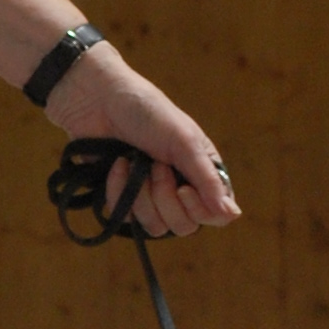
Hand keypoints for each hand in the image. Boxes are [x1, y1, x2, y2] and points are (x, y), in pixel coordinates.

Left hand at [45, 43, 238, 239]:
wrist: (96, 101)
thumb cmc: (145, 111)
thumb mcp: (183, 140)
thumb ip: (207, 178)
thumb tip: (232, 215)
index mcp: (202, 172)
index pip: (216, 215)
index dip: (200, 209)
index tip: (183, 188)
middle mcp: (181, 189)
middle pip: (184, 227)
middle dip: (165, 197)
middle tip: (155, 166)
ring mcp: (150, 197)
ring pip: (156, 227)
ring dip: (142, 196)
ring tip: (134, 163)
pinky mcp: (122, 200)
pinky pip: (126, 220)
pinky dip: (118, 193)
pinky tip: (116, 167)